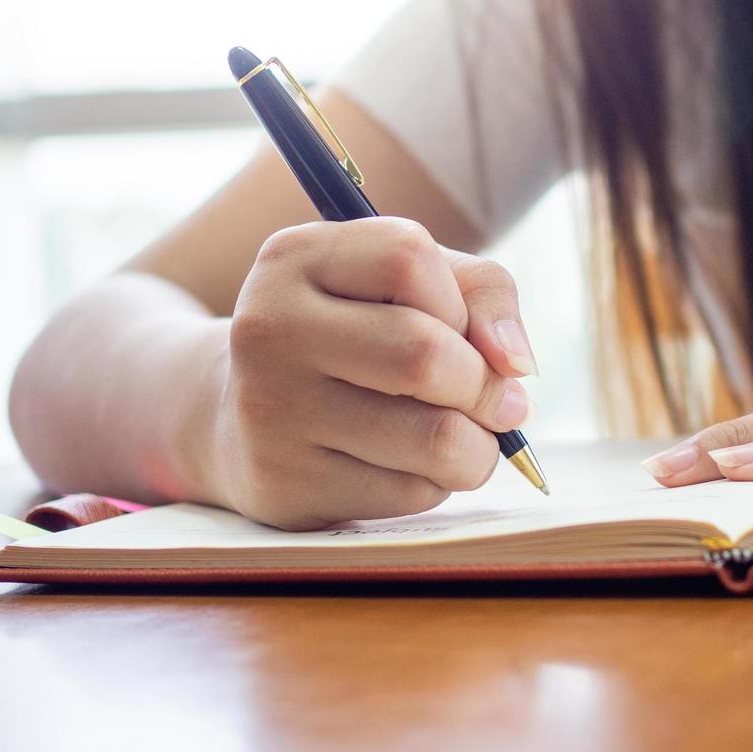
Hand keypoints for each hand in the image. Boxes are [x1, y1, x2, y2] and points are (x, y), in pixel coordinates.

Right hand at [205, 218, 538, 528]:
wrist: (236, 420)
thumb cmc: (351, 340)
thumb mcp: (403, 286)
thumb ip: (479, 292)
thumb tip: (516, 364)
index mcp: (296, 258)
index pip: (408, 257)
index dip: (460, 301)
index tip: (462, 330)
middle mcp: (270, 328)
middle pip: (424, 354)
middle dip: (486, 387)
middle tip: (498, 402)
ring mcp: (272, 411)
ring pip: (435, 438)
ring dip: (478, 446)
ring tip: (465, 437)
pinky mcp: (287, 485)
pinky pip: (412, 493)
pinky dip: (437, 484)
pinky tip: (408, 467)